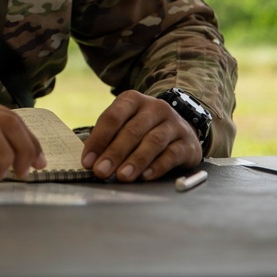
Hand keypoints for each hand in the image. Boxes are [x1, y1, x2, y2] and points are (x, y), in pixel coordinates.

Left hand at [81, 90, 201, 181]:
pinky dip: (157, 166)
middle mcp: (155, 108)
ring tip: (122, 176)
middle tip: (101, 171)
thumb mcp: (126, 126)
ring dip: (135, 160)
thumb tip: (90, 161)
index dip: (98, 140)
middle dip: (114, 153)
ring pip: (153, 141)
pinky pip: (172, 154)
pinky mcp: (188, 143)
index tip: (88, 161)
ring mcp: (174, 124)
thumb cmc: (145, 130)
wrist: (182, 129)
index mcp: (133, 100)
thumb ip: (109, 140)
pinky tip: (145, 176)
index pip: (113, 117)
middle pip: (132, 130)